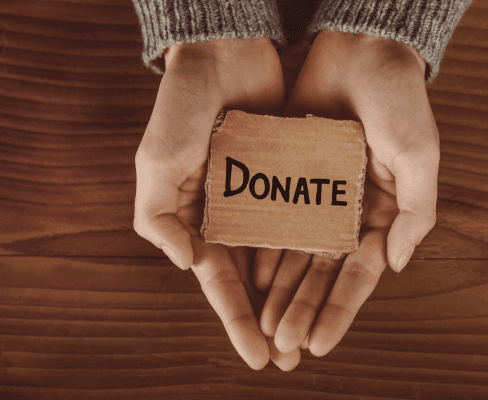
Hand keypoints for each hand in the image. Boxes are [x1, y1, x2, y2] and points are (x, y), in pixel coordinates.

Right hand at [133, 38, 298, 369]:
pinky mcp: (292, 179)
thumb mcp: (155, 163)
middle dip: (271, 320)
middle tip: (292, 357)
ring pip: (286, 258)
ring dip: (298, 295)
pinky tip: (331, 276)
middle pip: (256, 281)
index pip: (220, 282)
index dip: (236, 320)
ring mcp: (265, 199)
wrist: (223, 56)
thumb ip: (160, 218)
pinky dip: (316, 248)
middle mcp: (233, 217)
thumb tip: (189, 265)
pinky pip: (307, 219)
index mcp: (198, 220)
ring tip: (315, 331)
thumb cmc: (181, 108)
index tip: (257, 357)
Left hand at [254, 30, 438, 356]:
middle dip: (304, 309)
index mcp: (382, 212)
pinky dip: (263, 247)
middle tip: (283, 344)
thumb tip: (394, 265)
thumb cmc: (398, 99)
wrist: (359, 49)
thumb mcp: (419, 155)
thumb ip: (415, 213)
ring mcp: (317, 195)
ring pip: (295, 252)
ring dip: (281, 289)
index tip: (320, 343)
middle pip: (322, 271)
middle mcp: (348, 210)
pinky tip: (251, 276)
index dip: (340, 310)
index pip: (359, 273)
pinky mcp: (289, 176)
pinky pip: (274, 218)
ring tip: (265, 324)